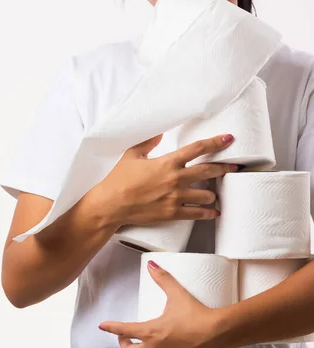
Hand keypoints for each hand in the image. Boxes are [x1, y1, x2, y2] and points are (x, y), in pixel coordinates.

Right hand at [89, 134, 237, 227]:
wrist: (112, 204)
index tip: (228, 139)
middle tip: (235, 167)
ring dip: (214, 193)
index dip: (215, 142)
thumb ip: (148, 143)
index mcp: (167, 162)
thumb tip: (160, 134)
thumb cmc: (119, 179)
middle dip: (225, 167)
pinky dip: (209, 213)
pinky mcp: (172, 213)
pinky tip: (214, 212)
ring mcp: (175, 197)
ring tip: (216, 193)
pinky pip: (197, 213)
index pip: (198, 149)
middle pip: (209, 170)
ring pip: (207, 194)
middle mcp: (175, 179)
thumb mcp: (132, 155)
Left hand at [98, 261, 225, 347]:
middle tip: (124, 336)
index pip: (124, 330)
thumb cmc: (196, 314)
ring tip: (150, 337)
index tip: (102, 326)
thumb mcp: (176, 293)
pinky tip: (166, 346)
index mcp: (150, 331)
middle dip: (124, 343)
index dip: (111, 327)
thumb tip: (151, 265)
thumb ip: (162, 278)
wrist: (217, 333)